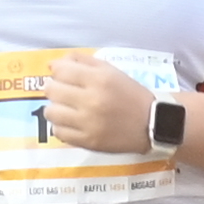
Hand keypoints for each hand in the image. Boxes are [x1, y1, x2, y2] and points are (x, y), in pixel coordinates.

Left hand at [32, 53, 156, 154]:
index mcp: (99, 79)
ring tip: (65, 108)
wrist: (152, 123)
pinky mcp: (88, 141)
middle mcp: (92, 100)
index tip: (62, 75)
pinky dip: (60, 126)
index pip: (60, 71)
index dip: (57, 71)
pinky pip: (58, 133)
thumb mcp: (111, 71)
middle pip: (51, 90)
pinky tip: (70, 123)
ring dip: (55, 108)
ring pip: (51, 112)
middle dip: (53, 88)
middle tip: (62, 91)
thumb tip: (53, 64)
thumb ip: (83, 61)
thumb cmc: (130, 94)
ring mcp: (88, 123)